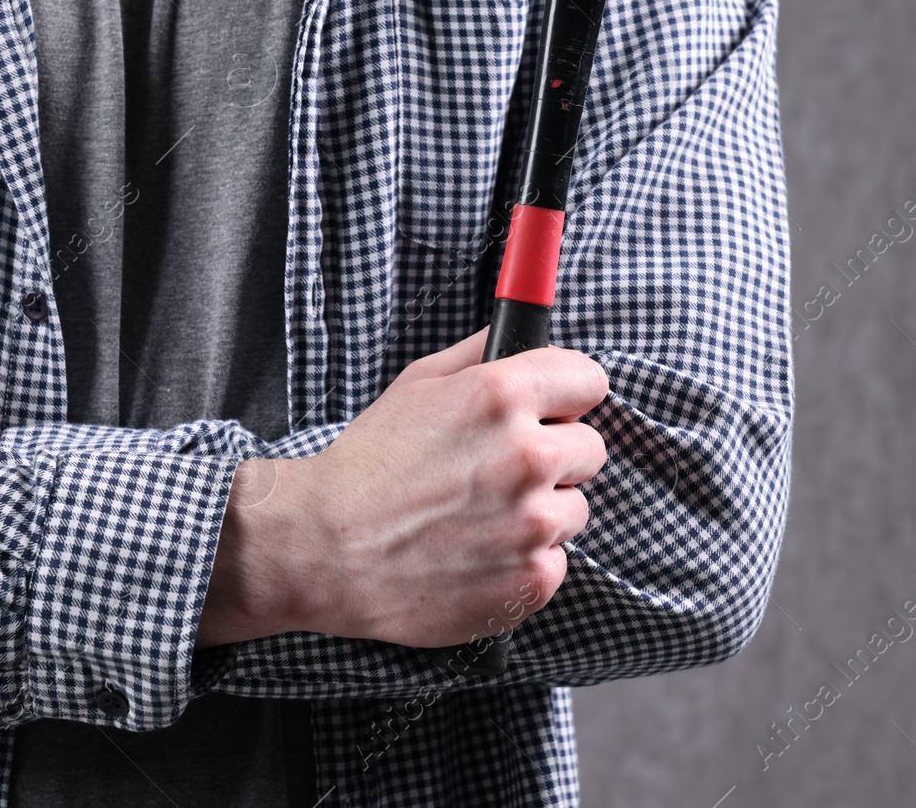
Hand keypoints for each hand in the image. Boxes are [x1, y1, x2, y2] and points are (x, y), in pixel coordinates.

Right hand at [198, 324, 608, 648]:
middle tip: (501, 472)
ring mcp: (533, 523)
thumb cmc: (367, 465)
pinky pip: (556, 562)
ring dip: (541, 513)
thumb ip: (481, 354)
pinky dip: (524, 563)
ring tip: (481, 518)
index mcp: (503, 395)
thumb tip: (524, 336)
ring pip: (575, 509)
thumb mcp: (417, 386)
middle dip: (554, 456)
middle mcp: (528, 456)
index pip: (590, 380)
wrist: (324, 549)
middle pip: (591, 448)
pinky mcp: (531, 580)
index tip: (555, 410)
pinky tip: (478, 554)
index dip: (568, 396)